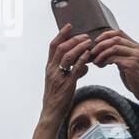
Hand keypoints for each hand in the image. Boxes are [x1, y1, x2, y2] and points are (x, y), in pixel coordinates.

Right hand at [30, 24, 91, 138]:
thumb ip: (72, 72)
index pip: (52, 46)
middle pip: (61, 48)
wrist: (52, 113)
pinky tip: (89, 56)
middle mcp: (51, 70)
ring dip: (79, 47)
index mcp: (49, 67)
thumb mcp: (62, 82)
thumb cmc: (58, 98)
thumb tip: (84, 66)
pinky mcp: (66, 84)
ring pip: (67, 56)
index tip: (69, 26)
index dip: (61, 34)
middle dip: (73, 39)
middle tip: (85, 36)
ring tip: (89, 43)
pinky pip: (75, 69)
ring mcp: (58, 77)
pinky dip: (82, 60)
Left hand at [89, 30, 138, 121]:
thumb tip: (105, 51)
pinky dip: (105, 60)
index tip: (97, 42)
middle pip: (115, 38)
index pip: (120, 33)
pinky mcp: (133, 65)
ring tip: (96, 61)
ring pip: (114, 47)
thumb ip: (121, 56)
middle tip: (92, 52)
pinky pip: (114, 58)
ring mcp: (137, 56)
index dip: (106, 35)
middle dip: (101, 44)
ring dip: (101, 53)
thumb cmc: (137, 81)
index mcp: (138, 47)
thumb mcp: (129, 64)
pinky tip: (101, 65)